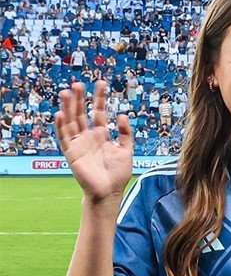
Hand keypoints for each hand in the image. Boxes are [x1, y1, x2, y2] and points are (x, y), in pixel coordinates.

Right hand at [55, 79, 133, 204]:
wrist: (109, 192)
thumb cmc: (118, 174)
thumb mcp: (126, 150)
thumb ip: (125, 133)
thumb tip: (121, 115)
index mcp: (101, 135)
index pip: (98, 112)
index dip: (99, 98)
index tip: (101, 83)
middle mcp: (88, 137)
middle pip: (81, 114)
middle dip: (79, 99)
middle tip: (78, 84)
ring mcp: (79, 144)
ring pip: (70, 122)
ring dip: (67, 108)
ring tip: (66, 93)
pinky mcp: (72, 154)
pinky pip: (64, 138)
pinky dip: (61, 126)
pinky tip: (59, 114)